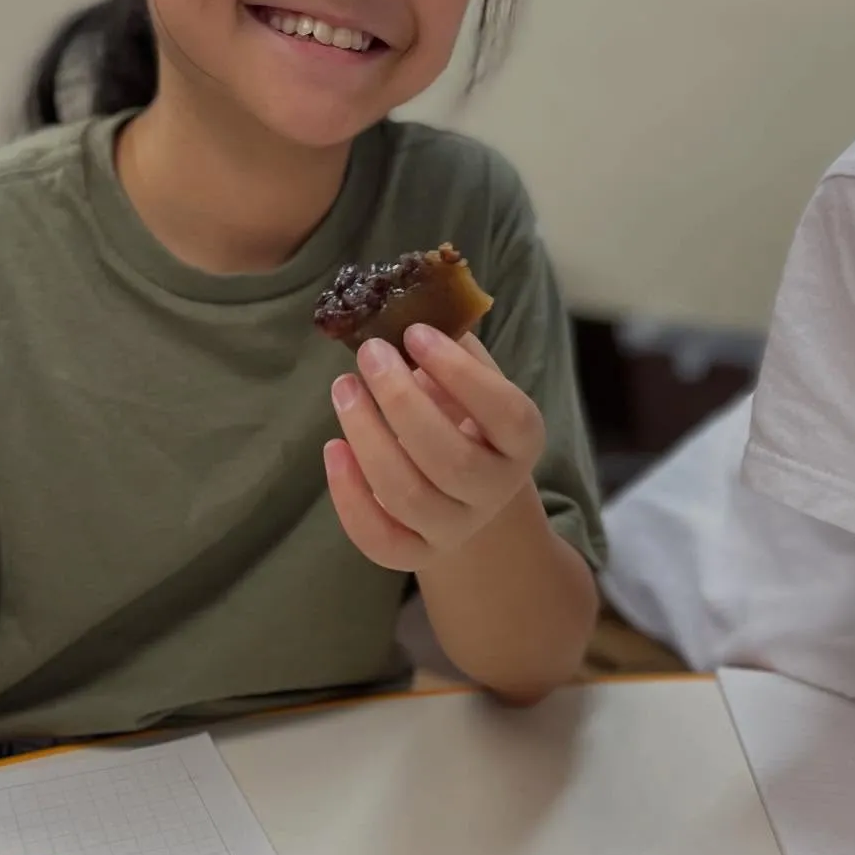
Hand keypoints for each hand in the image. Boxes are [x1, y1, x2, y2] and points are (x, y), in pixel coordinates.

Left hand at [324, 325, 545, 571]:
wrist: (469, 490)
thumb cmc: (466, 416)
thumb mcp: (474, 380)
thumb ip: (453, 347)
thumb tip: (411, 300)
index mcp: (522, 440)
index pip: (503, 411)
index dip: (459, 372)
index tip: (414, 332)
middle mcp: (495, 490)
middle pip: (448, 457)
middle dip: (400, 400)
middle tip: (368, 353)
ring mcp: (456, 527)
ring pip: (407, 494)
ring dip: (367, 436)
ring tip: (344, 388)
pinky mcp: (415, 554)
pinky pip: (379, 538)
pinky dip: (349, 495)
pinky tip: (332, 449)